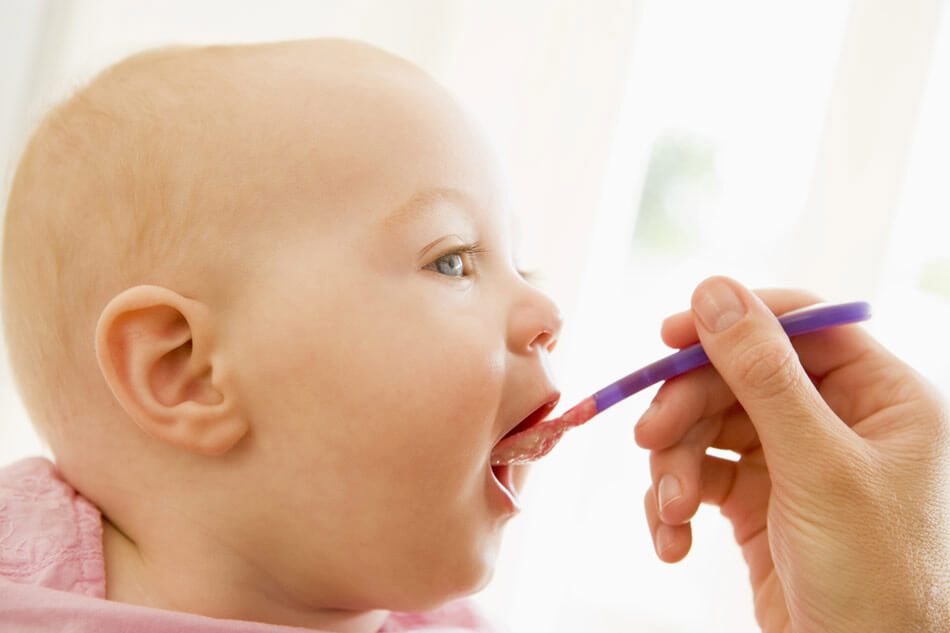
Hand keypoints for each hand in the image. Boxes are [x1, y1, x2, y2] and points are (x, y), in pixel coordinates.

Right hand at [635, 276, 949, 632]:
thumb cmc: (875, 577)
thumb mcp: (819, 467)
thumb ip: (765, 375)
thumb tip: (714, 292)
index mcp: (880, 398)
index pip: (802, 327)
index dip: (734, 322)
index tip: (669, 335)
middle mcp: (837, 421)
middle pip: (739, 378)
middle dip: (688, 411)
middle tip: (648, 439)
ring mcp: (795, 461)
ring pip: (710, 427)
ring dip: (677, 466)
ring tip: (672, 511)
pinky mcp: (759, 502)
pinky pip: (702, 475)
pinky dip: (677, 502)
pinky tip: (674, 538)